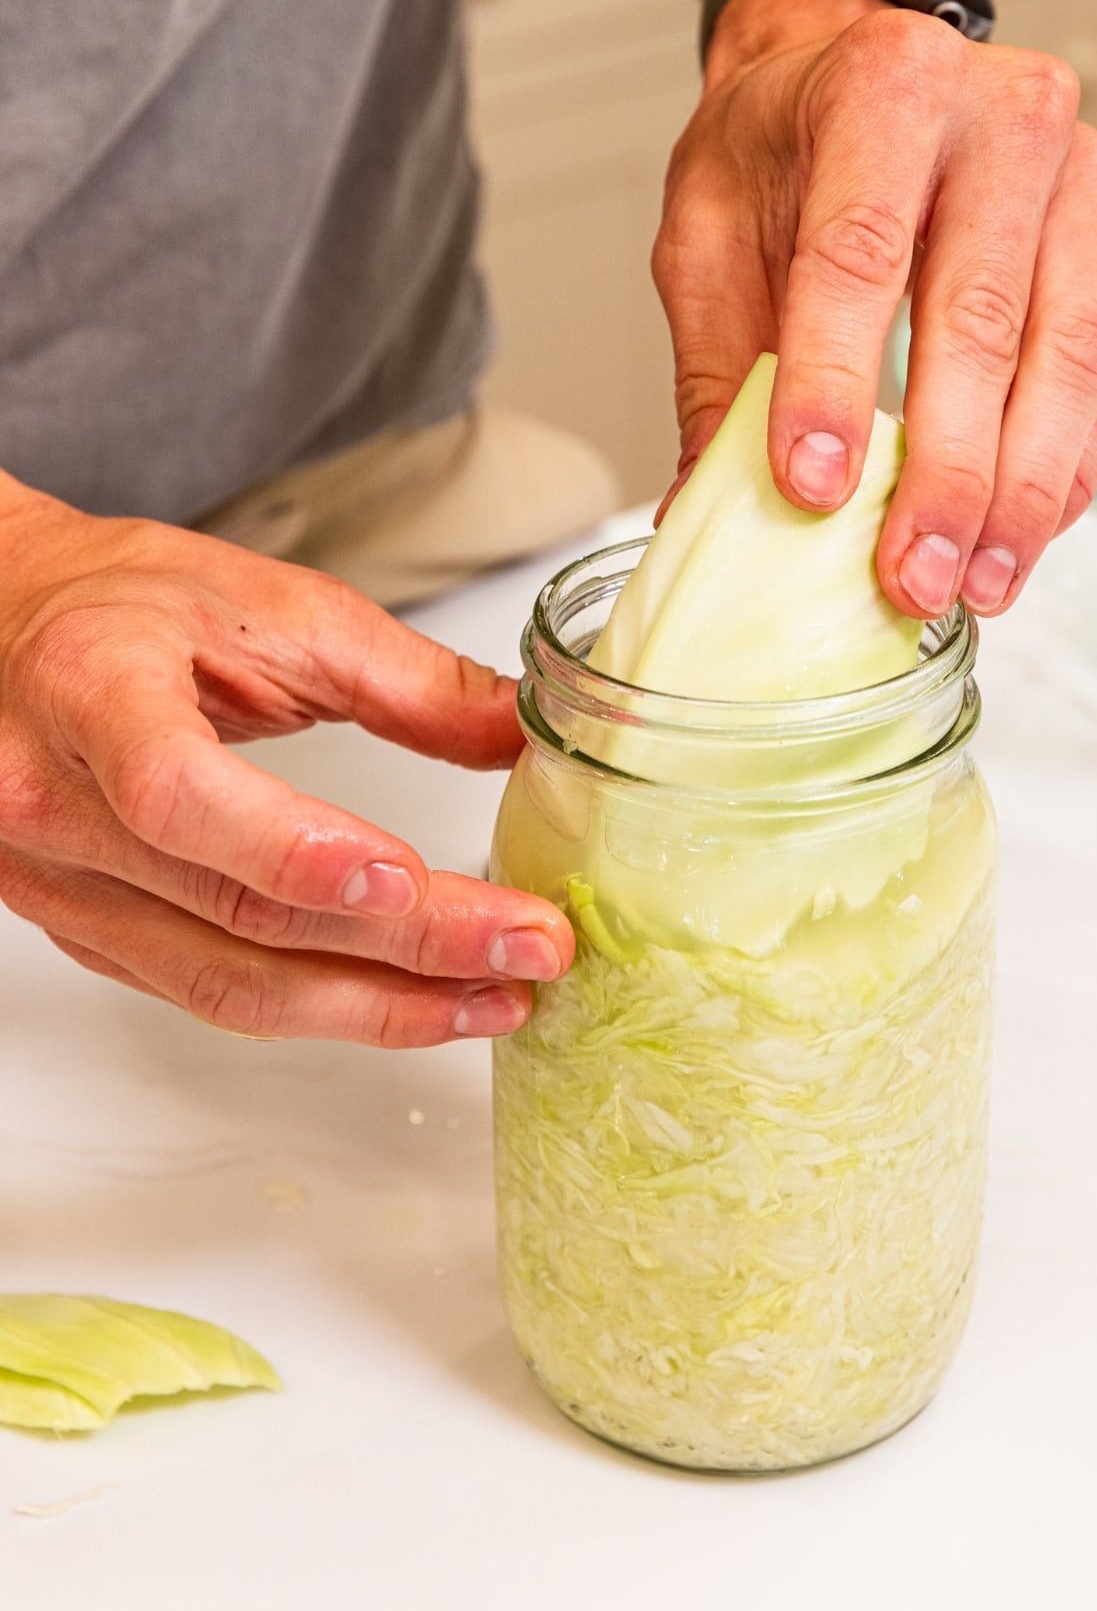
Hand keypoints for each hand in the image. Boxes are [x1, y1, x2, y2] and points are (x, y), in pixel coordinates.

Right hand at [0, 479, 571, 1045]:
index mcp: (93, 691)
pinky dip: (317, 1007)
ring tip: (495, 998)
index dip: (295, 850)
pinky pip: (205, 992)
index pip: (178, 794)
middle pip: (235, 910)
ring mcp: (57, 884)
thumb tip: (523, 734)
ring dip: (376, 1008)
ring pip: (224, 982)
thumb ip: (403, 676)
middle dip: (406, 946)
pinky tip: (405, 999)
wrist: (1, 625)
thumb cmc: (119, 602)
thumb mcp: (266, 603)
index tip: (412, 878)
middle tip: (529, 950)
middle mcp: (54, 803)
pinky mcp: (83, 930)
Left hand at [653, 0, 1096, 614]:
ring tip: (972, 583)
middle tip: (907, 574)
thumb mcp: (708, 233)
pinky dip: (1066, 473)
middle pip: (982, 317)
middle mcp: (1004, 118)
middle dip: (947, 469)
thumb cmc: (782, 147)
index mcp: (884, 86)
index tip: (811, 488)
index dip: (834, 380)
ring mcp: (1078, 184)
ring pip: (1068, 358)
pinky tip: (1016, 540)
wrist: (858, 76)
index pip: (860, 251)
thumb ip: (714, 367)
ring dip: (1022, 492)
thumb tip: (706, 508)